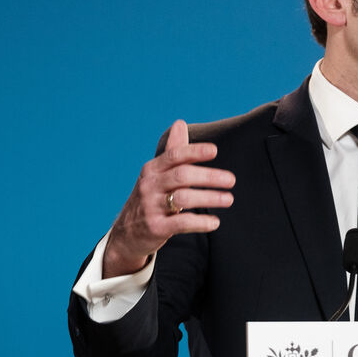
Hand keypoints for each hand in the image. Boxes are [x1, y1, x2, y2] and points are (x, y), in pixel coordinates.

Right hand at [102, 119, 234, 277]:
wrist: (126, 233)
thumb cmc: (149, 198)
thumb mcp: (156, 174)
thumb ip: (172, 151)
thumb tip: (180, 123)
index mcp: (152, 170)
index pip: (174, 155)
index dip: (194, 151)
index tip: (215, 150)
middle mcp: (149, 186)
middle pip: (182, 175)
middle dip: (209, 176)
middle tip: (231, 180)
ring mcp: (151, 207)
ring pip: (184, 198)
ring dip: (210, 198)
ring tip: (229, 199)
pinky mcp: (156, 228)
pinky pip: (181, 223)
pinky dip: (200, 223)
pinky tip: (215, 222)